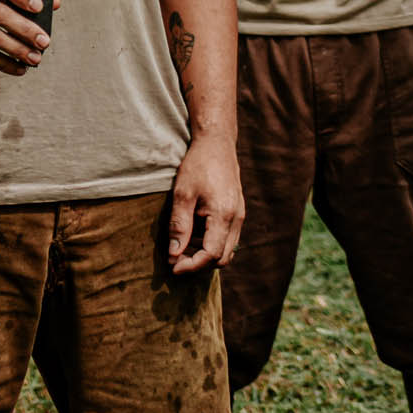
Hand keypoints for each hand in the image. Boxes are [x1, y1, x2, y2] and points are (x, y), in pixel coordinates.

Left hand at [168, 131, 242, 273]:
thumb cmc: (197, 166)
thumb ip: (179, 225)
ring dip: (205, 255)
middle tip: (174, 260)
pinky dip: (211, 244)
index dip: (191, 265)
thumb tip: (174, 254)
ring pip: (226, 251)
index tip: (172, 267)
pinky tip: (192, 235)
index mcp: (224, 216)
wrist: (217, 145)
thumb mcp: (182, 194)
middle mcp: (237, 220)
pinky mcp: (237, 214)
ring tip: (181, 248)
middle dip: (199, 264)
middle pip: (222, 258)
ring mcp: (240, 217)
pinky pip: (227, 239)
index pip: (211, 254)